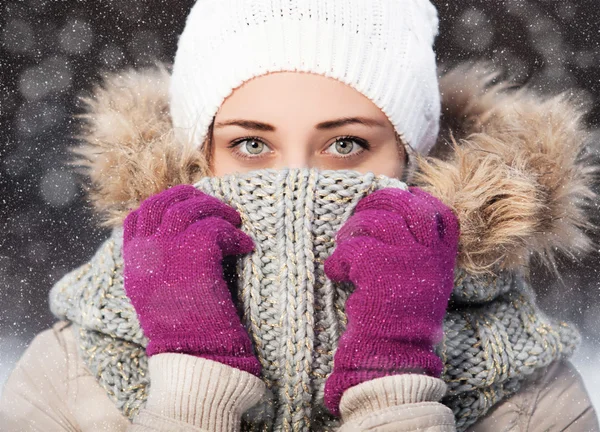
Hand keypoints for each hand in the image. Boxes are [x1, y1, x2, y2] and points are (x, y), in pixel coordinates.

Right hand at [122, 184, 259, 376]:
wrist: (195, 360)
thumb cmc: (186, 331)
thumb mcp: (160, 294)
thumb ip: (162, 264)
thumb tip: (186, 235)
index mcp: (133, 264)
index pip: (138, 216)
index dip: (166, 204)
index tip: (190, 207)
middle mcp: (144, 255)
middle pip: (162, 203)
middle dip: (191, 197)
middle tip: (216, 207)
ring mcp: (166, 254)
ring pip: (188, 209)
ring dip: (217, 211)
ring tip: (235, 223)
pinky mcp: (194, 258)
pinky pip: (215, 228)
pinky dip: (234, 234)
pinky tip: (246, 247)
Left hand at [323, 187, 458, 414]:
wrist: (394, 355)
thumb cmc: (401, 319)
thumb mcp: (423, 283)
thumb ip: (416, 253)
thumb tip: (393, 220)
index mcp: (442, 258)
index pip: (440, 214)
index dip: (417, 200)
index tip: (399, 200)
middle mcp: (429, 255)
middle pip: (404, 205)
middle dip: (377, 203)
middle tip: (360, 215)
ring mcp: (406, 260)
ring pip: (375, 221)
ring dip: (352, 230)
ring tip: (344, 247)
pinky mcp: (378, 270)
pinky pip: (352, 248)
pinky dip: (337, 260)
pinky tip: (336, 273)